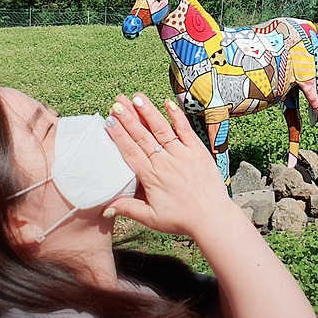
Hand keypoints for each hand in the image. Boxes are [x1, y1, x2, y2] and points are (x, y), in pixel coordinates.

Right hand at [104, 93, 234, 238]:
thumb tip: (105, 206)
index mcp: (151, 177)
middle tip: (117, 102)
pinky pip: (186, 131)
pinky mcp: (198, 151)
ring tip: (137, 97)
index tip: (109, 120)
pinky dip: (177, 116)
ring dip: (148, 112)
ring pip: (162, 129)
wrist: (212, 218)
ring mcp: (182, 154)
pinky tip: (168, 103)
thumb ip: (128, 209)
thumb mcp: (151, 218)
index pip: (131, 151)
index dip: (118, 135)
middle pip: (143, 136)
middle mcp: (165, 162)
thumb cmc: (181, 219)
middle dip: (128, 118)